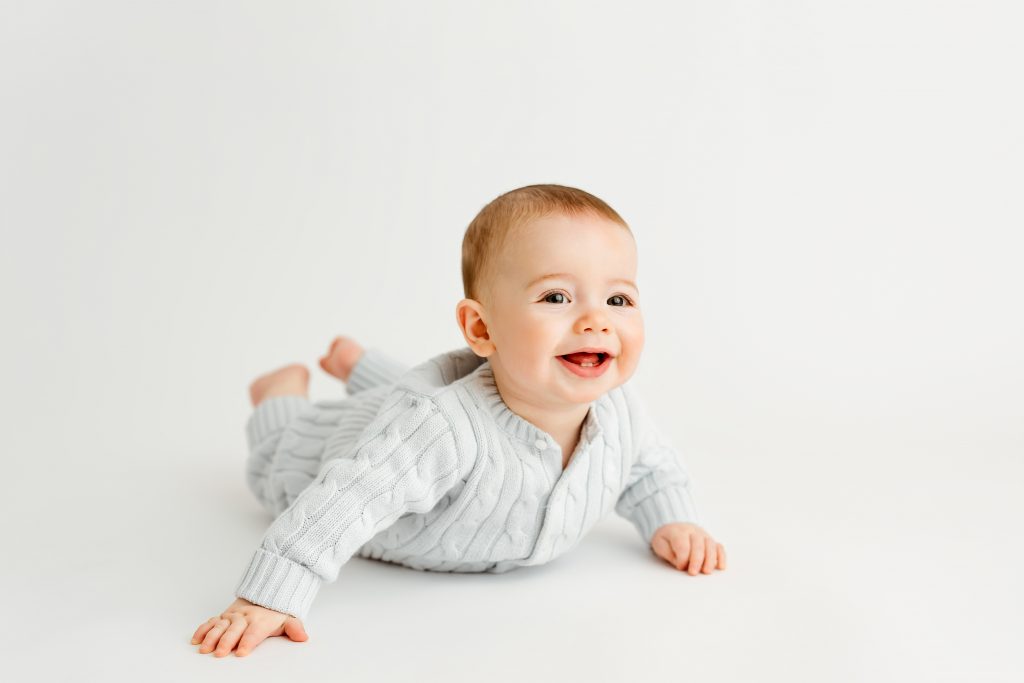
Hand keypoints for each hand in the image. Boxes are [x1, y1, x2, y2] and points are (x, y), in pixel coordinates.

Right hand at [191, 597, 308, 657]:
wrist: (265, 592)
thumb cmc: (275, 612)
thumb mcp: (288, 618)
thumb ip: (295, 628)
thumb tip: (303, 637)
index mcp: (260, 620)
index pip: (254, 632)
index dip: (248, 642)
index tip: (242, 652)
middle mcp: (244, 617)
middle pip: (234, 630)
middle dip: (226, 641)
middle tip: (220, 653)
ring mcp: (232, 616)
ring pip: (220, 626)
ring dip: (211, 637)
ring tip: (204, 648)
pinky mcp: (223, 615)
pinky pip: (211, 622)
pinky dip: (202, 630)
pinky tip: (196, 640)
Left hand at [650, 522, 726, 574]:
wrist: (673, 527)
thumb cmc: (666, 539)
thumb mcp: (659, 544)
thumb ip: (668, 553)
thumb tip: (681, 564)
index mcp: (678, 531)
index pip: (683, 545)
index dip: (682, 558)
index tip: (679, 567)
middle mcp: (692, 531)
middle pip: (698, 545)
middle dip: (696, 560)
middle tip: (693, 573)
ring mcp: (703, 535)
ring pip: (711, 545)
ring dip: (710, 560)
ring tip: (706, 572)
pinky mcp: (710, 541)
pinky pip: (719, 547)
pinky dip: (721, 557)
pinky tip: (720, 567)